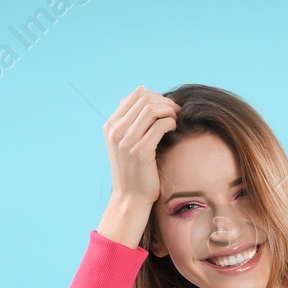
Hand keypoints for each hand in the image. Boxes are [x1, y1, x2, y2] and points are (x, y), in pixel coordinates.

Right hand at [103, 86, 179, 206]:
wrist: (131, 197)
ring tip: (175, 120)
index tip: (166, 106)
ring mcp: (126, 141)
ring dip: (169, 111)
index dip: (155, 96)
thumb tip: (142, 90)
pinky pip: (160, 125)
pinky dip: (171, 123)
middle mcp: (115, 131)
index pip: (135, 96)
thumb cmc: (133, 169)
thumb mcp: (125, 141)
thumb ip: (130, 119)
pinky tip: (173, 129)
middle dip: (165, 102)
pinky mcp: (140, 151)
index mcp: (110, 126)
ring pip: (153, 110)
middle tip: (176, 111)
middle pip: (145, 100)